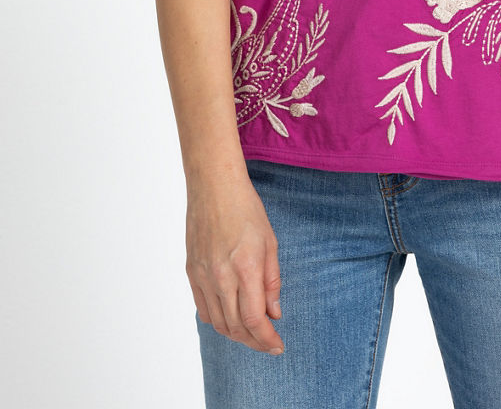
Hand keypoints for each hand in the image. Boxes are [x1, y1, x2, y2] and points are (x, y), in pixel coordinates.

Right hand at [186, 171, 284, 354]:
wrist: (214, 187)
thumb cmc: (246, 209)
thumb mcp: (270, 242)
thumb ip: (272, 282)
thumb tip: (274, 313)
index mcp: (245, 268)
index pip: (255, 320)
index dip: (267, 339)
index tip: (278, 345)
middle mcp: (221, 277)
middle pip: (236, 327)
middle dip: (254, 341)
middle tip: (268, 342)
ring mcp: (202, 276)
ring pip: (218, 323)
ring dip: (236, 334)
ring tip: (252, 333)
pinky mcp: (191, 273)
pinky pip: (203, 309)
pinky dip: (218, 321)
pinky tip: (230, 318)